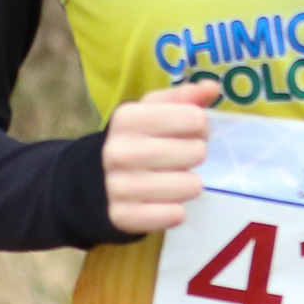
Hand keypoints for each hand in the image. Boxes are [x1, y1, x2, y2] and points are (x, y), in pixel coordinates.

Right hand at [103, 79, 218, 234]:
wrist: (92, 180)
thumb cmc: (135, 140)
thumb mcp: (151, 111)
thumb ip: (183, 97)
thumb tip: (211, 87)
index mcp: (128, 119)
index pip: (194, 118)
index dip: (200, 126)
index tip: (190, 131)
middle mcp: (120, 151)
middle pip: (197, 152)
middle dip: (196, 154)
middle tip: (183, 156)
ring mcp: (119, 186)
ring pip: (191, 186)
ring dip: (189, 184)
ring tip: (174, 179)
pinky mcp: (123, 216)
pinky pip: (174, 216)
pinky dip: (176, 211)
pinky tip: (163, 202)